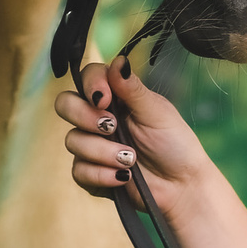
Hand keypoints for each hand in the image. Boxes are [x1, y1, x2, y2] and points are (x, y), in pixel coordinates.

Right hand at [56, 56, 212, 202]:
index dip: (90, 85)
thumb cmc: (174, 144)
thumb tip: (118, 61)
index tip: (104, 99)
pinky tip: (123, 177)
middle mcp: (98, 117)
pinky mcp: (91, 172)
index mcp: (116, 97)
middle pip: (65, 104)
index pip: (87, 77)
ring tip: (131, 159)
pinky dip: (102, 174)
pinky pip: (78, 171)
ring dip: (102, 151)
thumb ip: (132, 88)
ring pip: (72, 140)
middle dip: (85, 117)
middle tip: (112, 127)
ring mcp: (92, 145)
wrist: (180, 186)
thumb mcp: (156, 112)